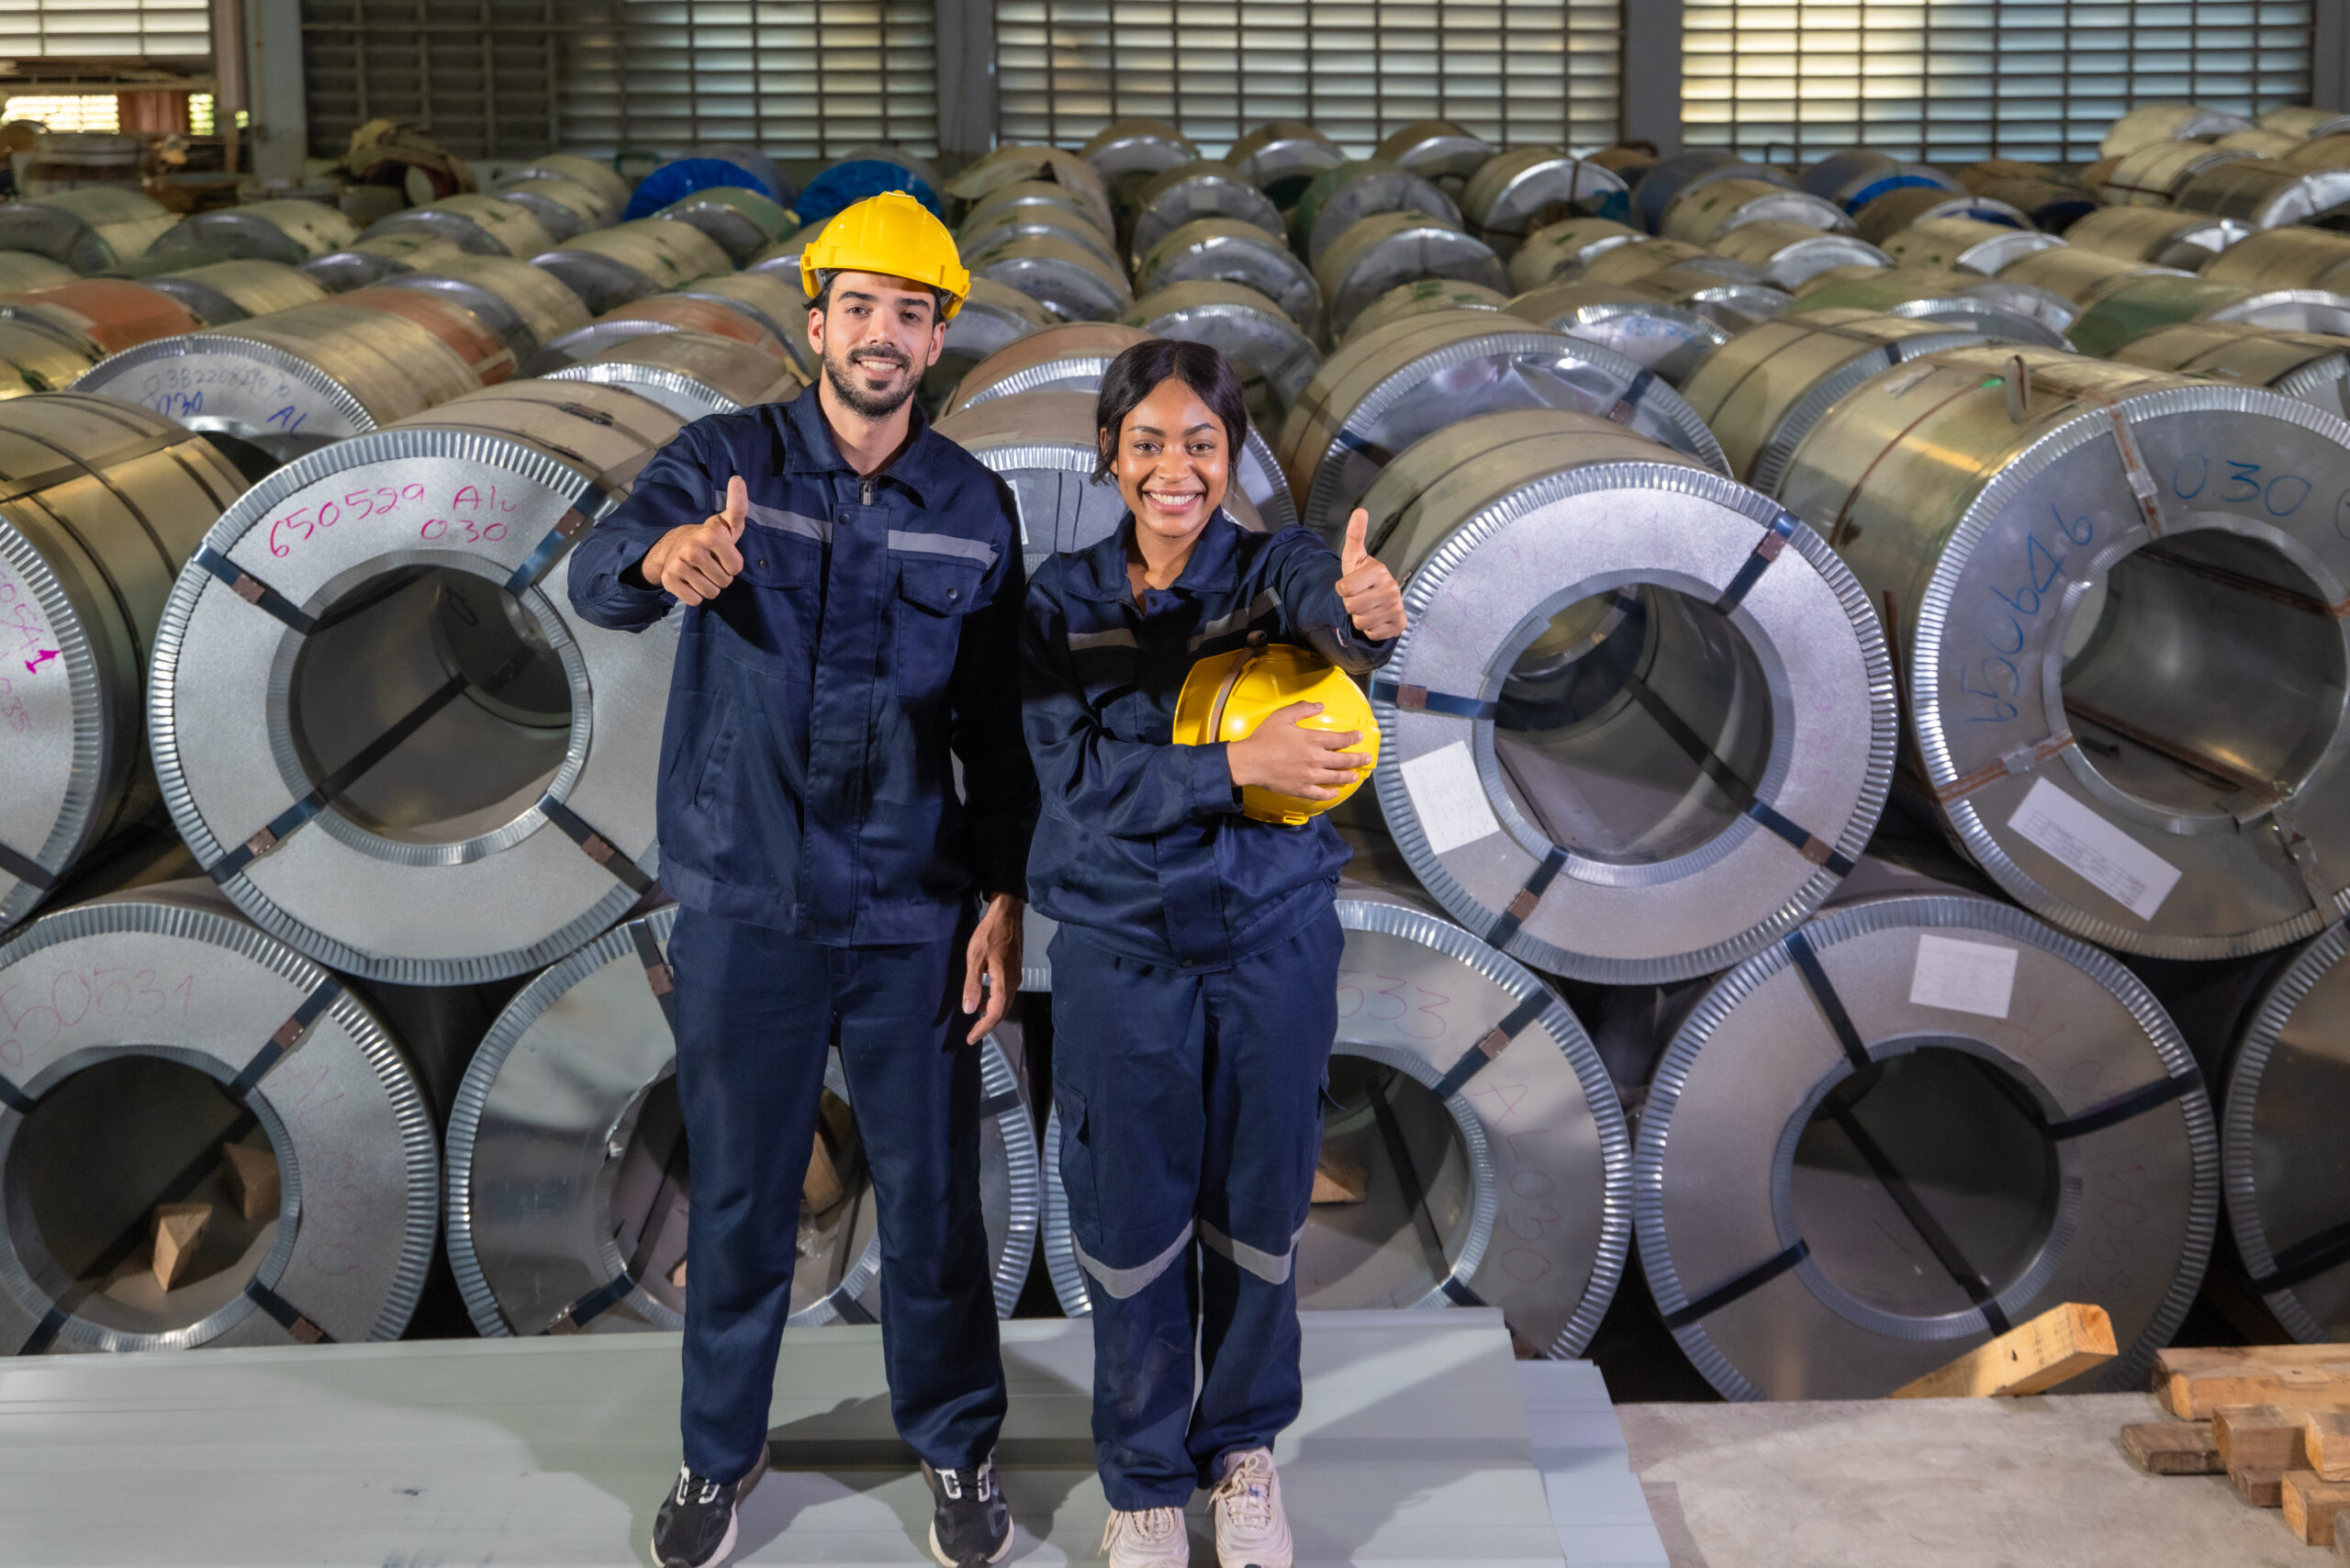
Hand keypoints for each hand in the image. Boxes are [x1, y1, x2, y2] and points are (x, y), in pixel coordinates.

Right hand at [640, 476, 748, 604]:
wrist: (673, 546)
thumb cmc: (709, 537)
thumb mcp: (726, 523)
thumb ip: (737, 505)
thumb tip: (738, 478)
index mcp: (710, 534)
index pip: (736, 568)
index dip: (733, 564)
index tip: (723, 554)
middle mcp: (692, 549)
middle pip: (725, 583)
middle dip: (721, 576)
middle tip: (710, 563)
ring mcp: (678, 564)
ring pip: (710, 593)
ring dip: (709, 586)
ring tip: (701, 571)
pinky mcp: (668, 580)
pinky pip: (694, 601)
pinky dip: (695, 595)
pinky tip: (690, 580)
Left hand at [962, 892, 1022, 1041]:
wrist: (1007, 915)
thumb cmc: (989, 934)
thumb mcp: (974, 959)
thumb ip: (972, 985)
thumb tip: (969, 1010)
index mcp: (1004, 982)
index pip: (995, 1013)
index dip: (983, 1028)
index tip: (971, 1038)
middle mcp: (1013, 983)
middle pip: (1002, 1012)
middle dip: (988, 1026)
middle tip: (972, 1035)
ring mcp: (1015, 977)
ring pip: (1005, 1004)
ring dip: (992, 1015)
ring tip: (977, 1022)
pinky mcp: (1014, 971)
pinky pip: (1006, 994)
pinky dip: (995, 1003)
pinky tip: (984, 1002)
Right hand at [1227, 701, 1371, 800]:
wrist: (1249, 762)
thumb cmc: (1264, 738)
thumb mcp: (1282, 716)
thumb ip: (1303, 708)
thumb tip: (1319, 706)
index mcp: (1312, 740)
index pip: (1341, 739)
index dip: (1353, 738)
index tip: (1359, 737)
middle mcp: (1316, 759)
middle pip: (1344, 760)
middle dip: (1359, 759)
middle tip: (1367, 758)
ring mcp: (1310, 776)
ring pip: (1337, 777)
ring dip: (1349, 776)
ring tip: (1355, 775)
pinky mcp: (1302, 789)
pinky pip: (1322, 794)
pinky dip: (1332, 793)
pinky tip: (1335, 791)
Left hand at [1336, 509, 1405, 639]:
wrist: (1380, 600)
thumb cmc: (1363, 577)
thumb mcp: (1355, 557)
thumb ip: (1355, 535)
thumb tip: (1360, 510)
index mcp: (1380, 571)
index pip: (1344, 589)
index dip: (1342, 589)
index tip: (1352, 585)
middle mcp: (1392, 589)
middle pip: (1351, 607)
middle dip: (1350, 605)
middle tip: (1360, 597)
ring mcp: (1397, 608)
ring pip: (1360, 622)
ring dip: (1359, 617)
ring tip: (1367, 607)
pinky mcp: (1399, 625)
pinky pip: (1371, 633)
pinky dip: (1370, 629)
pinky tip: (1376, 618)